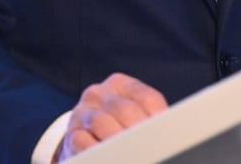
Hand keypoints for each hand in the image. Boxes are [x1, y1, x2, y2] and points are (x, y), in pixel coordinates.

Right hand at [54, 72, 168, 160]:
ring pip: (104, 123)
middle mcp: (98, 93)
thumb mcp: (133, 116)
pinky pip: (84, 142)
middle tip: (153, 148)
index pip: (147, 98)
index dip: (160, 118)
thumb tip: (170, 129)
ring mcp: (82, 112)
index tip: (168, 135)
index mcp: (120, 84)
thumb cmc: (117, 128)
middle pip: (126, 110)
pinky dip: (101, 153)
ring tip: (135, 155)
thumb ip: (150, 118)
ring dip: (121, 144)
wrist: (82, 141)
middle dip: (142, 133)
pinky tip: (112, 158)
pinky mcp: (70, 134)